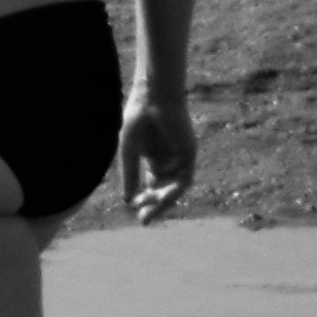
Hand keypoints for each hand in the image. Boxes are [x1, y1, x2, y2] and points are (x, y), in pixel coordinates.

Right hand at [118, 93, 196, 223]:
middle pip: (164, 190)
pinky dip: (173, 189)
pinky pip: (184, 178)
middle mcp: (169, 160)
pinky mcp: (189, 152)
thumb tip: (127, 200)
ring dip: (163, 201)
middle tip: (144, 220)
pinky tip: (160, 196)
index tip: (134, 212)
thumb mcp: (129, 151)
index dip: (144, 200)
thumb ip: (130, 175)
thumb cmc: (138, 118)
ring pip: (175, 188)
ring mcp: (180, 157)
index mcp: (154, 159)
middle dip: (155, 206)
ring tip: (149, 211)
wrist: (153, 96)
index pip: (152, 186)